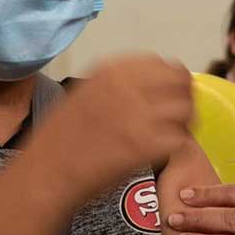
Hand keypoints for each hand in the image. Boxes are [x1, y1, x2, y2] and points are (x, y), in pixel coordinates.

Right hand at [30, 55, 192, 198]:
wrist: (48, 171)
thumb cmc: (61, 135)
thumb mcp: (87, 91)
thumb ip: (120, 84)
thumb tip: (155, 83)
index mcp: (113, 71)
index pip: (163, 63)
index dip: (171, 78)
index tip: (168, 91)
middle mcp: (129, 88)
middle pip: (181, 82)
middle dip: (183, 97)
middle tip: (177, 113)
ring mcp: (140, 117)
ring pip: (186, 110)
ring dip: (183, 122)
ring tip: (170, 132)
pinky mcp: (147, 147)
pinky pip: (180, 139)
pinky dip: (175, 145)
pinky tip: (161, 150)